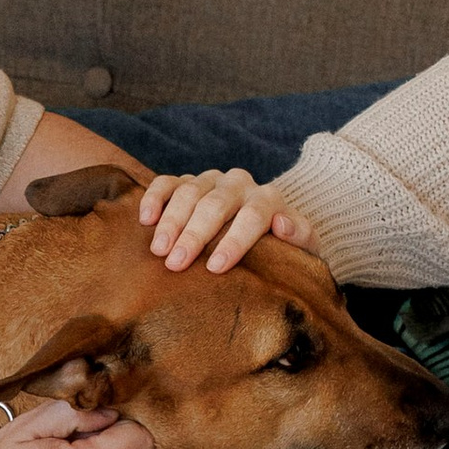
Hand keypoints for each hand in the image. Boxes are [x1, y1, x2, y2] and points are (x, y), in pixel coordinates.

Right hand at [138, 167, 321, 274]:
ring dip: (172, 221)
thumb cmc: (281, 249)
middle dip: (195, 234)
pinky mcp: (186, 183)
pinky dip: (154, 197)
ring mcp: (211, 181)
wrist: (264, 232)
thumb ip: (302, 237)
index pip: (254, 215)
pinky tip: (145, 219)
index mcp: (269, 199)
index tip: (216, 267)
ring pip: (189, 192)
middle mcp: (239, 184)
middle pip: (215, 204)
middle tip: (176, 263)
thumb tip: (283, 224)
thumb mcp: (303, 249)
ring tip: (158, 250)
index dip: (235, 241)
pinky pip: (167, 183)